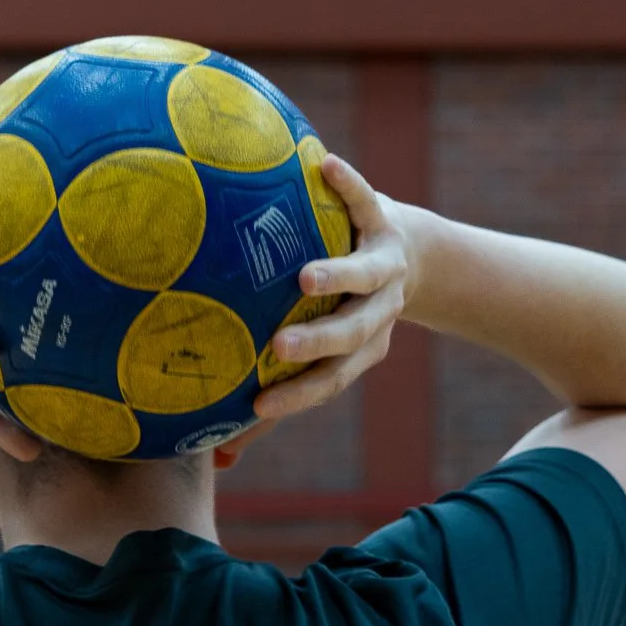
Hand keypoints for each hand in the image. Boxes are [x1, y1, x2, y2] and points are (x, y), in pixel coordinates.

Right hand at [251, 154, 410, 421]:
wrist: (408, 251)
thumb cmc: (337, 309)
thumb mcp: (316, 353)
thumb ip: (272, 398)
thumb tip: (218, 462)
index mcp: (363, 348)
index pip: (331, 381)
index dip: (298, 397)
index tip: (257, 407)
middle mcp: (379, 309)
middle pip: (353, 333)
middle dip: (319, 344)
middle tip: (279, 348)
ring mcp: (383, 263)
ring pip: (366, 275)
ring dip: (339, 276)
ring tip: (304, 277)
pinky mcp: (382, 216)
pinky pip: (364, 199)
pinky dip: (348, 183)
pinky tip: (322, 164)